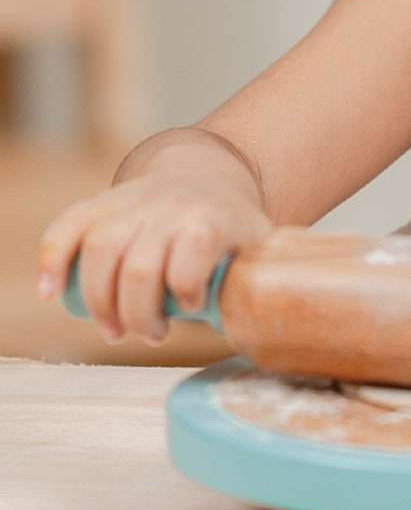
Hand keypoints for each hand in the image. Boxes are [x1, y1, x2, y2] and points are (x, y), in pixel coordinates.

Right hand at [37, 135, 272, 344]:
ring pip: (101, 248)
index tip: (191, 306)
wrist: (208, 175)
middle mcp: (173, 204)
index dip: (188, 286)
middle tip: (150, 333)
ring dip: (99, 301)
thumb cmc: (232, 228)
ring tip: (113, 328)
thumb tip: (257, 328)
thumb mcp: (259, 248)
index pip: (197, 245)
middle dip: (138, 314)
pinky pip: (70, 223)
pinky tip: (51, 292)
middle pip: (140, 265)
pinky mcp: (105, 201)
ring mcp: (135, 201)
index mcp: (215, 216)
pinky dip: (53, 258)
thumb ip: (259, 284)